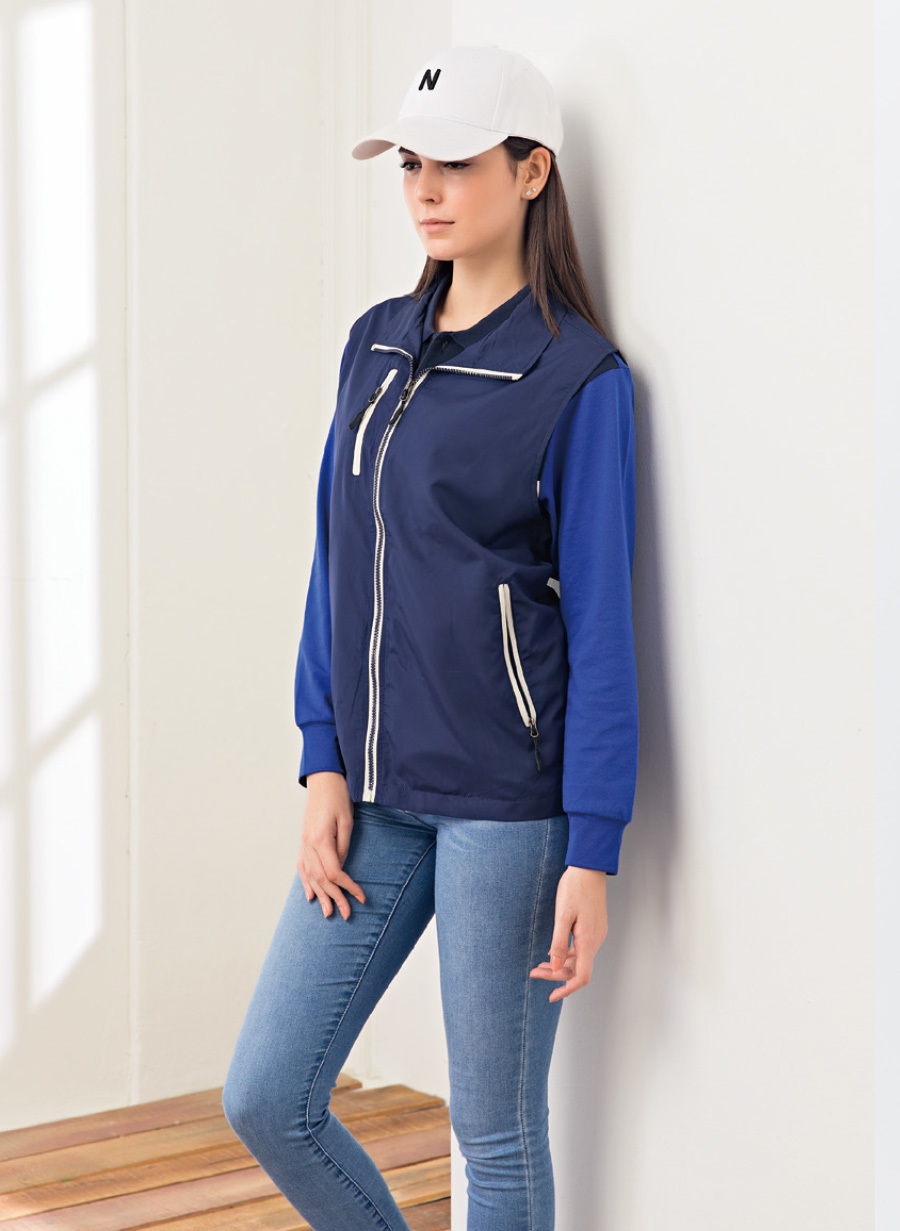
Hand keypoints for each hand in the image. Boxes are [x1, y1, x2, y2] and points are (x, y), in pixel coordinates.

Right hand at [297, 772, 365, 920]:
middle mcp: (309, 845)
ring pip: (310, 876)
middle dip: (335, 898)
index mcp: (321, 840)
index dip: (348, 888)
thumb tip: (342, 868)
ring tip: (328, 913)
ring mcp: (303, 843)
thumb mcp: (347, 821)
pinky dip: (306, 883)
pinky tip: (310, 895)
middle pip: (321, 879)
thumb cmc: (338, 797)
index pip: (334, 873)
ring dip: (320, 896)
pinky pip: (302, 867)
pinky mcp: (303, 841)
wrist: (323, 780)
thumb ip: (344, 846)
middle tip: (347, 915)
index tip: (361, 897)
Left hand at [529, 865, 607, 1000]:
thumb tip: (555, 967)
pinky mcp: (593, 927)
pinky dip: (567, 953)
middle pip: (578, 969)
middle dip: (556, 975)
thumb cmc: (575, 887)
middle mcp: (595, 940)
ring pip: (579, 958)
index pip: (581, 976)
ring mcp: (596, 933)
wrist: (589, 867)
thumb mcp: (562, 915)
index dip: (566, 989)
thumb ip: (559, 942)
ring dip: (560, 964)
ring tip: (540, 965)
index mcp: (589, 940)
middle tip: (534, 972)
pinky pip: (581, 948)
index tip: (551, 996)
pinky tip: (553, 950)